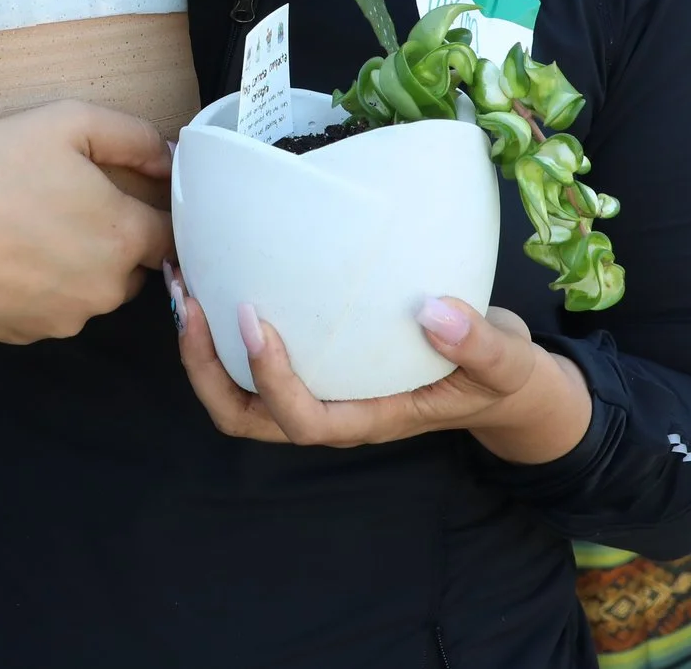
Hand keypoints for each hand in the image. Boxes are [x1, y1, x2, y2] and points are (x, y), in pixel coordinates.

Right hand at [0, 100, 173, 344]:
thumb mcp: (68, 122)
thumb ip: (135, 139)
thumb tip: (172, 161)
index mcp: (124, 238)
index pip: (171, 235)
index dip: (158, 212)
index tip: (133, 196)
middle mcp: (105, 290)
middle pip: (136, 266)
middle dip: (118, 240)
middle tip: (73, 207)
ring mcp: (66, 320)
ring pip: (96, 291)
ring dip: (83, 267)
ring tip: (38, 231)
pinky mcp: (28, 336)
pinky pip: (56, 310)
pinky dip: (46, 289)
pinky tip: (15, 259)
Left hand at [170, 267, 592, 461]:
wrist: (504, 381)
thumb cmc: (501, 377)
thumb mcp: (506, 363)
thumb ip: (479, 345)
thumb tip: (438, 312)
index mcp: (367, 419)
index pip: (301, 419)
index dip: (268, 377)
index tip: (253, 316)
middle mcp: (331, 408)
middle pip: (243, 415)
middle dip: (204, 366)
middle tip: (189, 300)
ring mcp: (318, 385)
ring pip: (235, 390)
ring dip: (200, 346)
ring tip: (184, 283)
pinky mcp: (316, 357)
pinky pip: (252, 355)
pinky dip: (223, 325)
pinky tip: (218, 270)